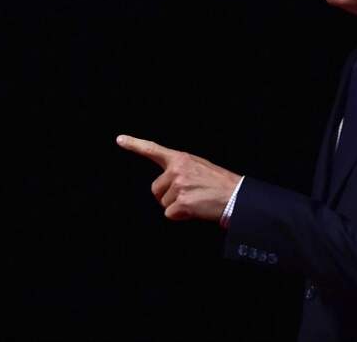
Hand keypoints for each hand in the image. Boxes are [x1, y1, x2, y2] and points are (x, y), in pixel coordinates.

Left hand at [116, 134, 241, 221]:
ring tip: (196, 200)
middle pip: (156, 190)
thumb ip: (180, 170)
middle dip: (168, 196)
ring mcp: (179, 186)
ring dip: (177, 206)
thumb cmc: (219, 183)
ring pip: (163, 203)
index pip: (153, 149)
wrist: (236, 196)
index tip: (119, 139)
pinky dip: (181, 216)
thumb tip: (167, 182)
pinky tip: (195, 209)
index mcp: (181, 158)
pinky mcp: (182, 203)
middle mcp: (177, 170)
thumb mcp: (199, 166)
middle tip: (189, 195)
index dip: (135, 144)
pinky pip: (170, 214)